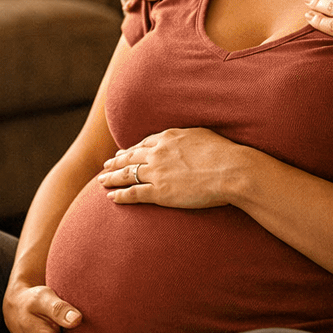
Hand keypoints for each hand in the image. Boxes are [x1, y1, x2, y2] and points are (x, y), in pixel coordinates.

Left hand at [98, 128, 238, 207]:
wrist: (230, 170)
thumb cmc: (224, 153)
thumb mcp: (203, 135)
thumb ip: (188, 137)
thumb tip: (188, 139)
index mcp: (169, 137)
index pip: (144, 143)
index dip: (131, 149)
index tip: (123, 153)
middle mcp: (158, 152)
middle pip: (130, 157)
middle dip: (116, 161)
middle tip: (106, 165)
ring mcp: (157, 172)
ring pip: (127, 174)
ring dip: (111, 177)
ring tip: (102, 180)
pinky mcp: (159, 192)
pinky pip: (133, 193)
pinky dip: (120, 195)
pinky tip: (111, 197)